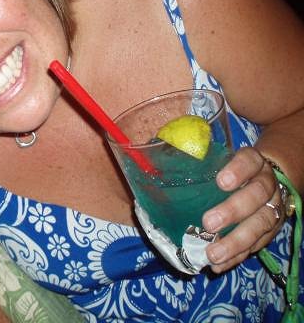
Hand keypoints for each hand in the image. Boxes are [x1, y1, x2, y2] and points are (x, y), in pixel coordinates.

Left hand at [201, 147, 283, 272]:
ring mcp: (273, 208)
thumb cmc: (228, 169)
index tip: (221, 181)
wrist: (263, 180)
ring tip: (212, 254)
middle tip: (208, 223)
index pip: (250, 161)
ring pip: (261, 225)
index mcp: (253, 162)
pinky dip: (237, 257)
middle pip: (257, 196)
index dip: (238, 170)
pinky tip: (218, 265)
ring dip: (236, 242)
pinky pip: (257, 246)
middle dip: (233, 211)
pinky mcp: (270, 231)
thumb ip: (194, 159)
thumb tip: (150, 160)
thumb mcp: (217, 158)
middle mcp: (267, 184)